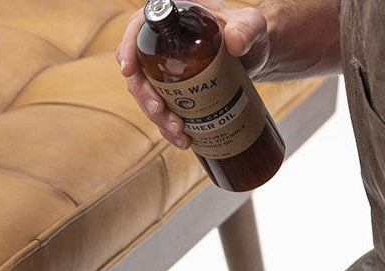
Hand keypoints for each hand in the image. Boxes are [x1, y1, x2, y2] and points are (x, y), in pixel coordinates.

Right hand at [117, 0, 270, 147]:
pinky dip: (167, 127)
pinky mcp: (172, 90)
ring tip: (177, 129)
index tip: (129, 71)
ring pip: (146, 94)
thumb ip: (247, 29)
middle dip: (143, 95)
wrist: (256, 55)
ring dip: (156, 116)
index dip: (128, 49)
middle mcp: (164, 43)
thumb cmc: (251, 32)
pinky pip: (162, 109)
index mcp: (174, 18)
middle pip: (137, 69)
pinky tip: (182, 138)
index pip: (139, 28)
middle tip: (159, 110)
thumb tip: (235, 44)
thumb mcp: (252, 25)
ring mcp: (165, 69)